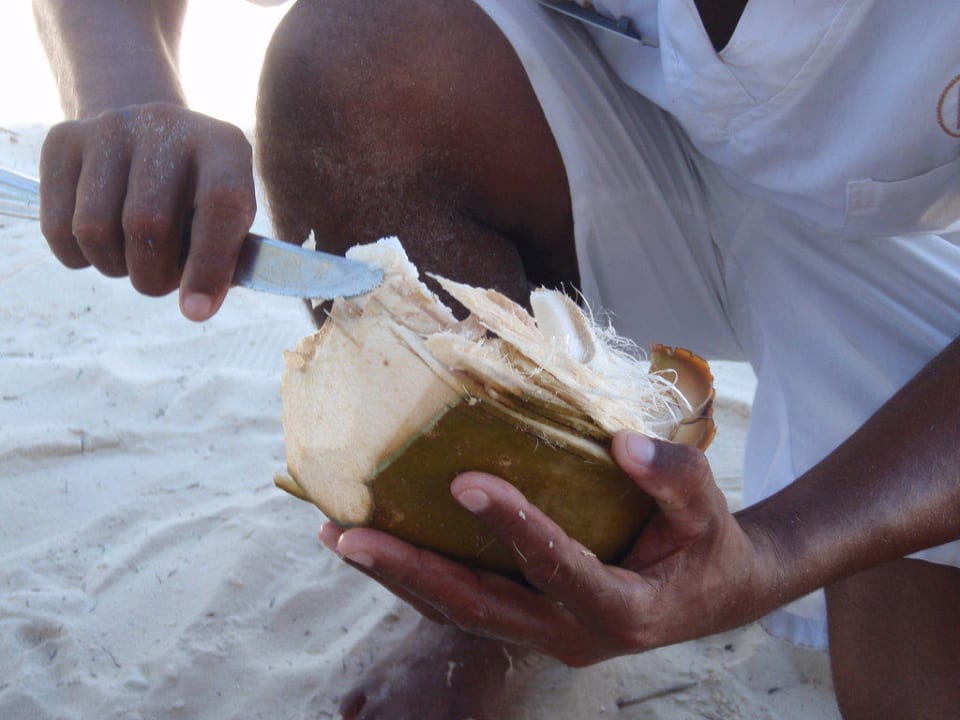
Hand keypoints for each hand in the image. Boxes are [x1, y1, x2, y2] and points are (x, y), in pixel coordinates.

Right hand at [38, 102, 256, 320]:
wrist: (150, 138)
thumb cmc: (198, 199)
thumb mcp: (227, 221)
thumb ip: (225, 262)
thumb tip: (197, 305)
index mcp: (224, 144)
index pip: (221, 202)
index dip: (210, 264)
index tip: (196, 311)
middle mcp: (166, 123)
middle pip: (147, 224)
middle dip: (154, 275)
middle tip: (163, 278)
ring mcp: (110, 127)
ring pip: (95, 229)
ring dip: (115, 267)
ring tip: (135, 257)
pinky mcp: (63, 140)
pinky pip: (59, 227)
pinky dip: (80, 257)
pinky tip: (104, 244)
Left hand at [322, 431, 783, 665]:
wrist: (709, 597)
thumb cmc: (706, 547)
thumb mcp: (708, 509)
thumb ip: (676, 476)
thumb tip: (621, 443)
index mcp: (622, 610)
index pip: (559, 568)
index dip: (514, 527)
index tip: (466, 480)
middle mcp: (572, 635)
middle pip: (479, 607)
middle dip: (411, 570)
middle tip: (349, 536)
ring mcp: (544, 636)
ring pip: (459, 615)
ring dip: (398, 577)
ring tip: (340, 538)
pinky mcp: (528, 624)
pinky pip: (464, 607)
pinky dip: (418, 578)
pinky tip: (379, 548)